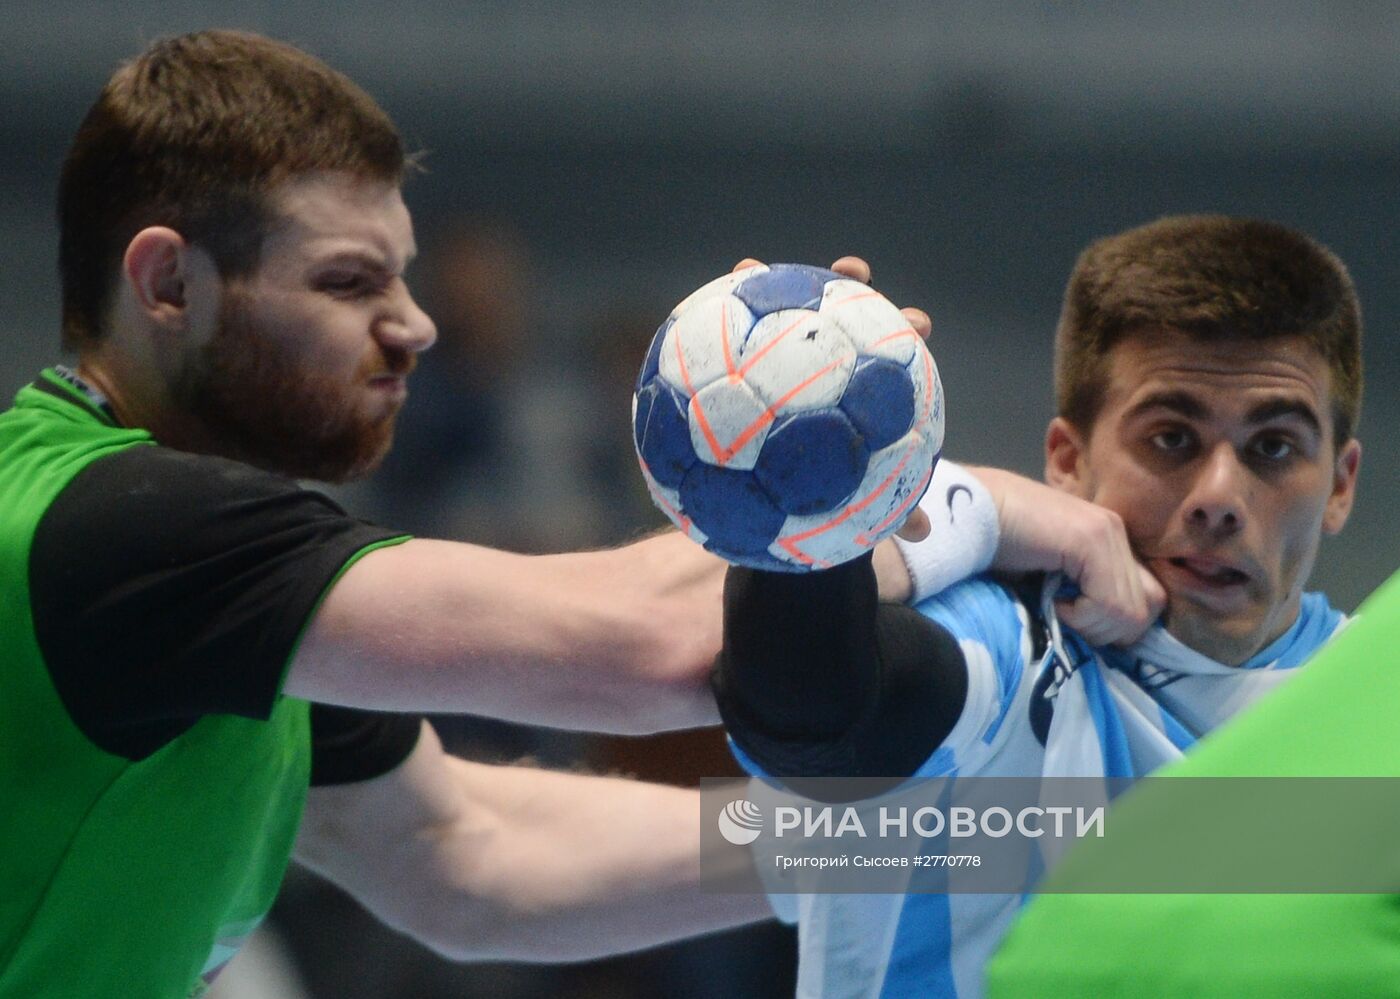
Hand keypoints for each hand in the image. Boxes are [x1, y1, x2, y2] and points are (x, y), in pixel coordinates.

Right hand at [734, 256, 932, 598]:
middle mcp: (829, 358)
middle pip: (843, 308)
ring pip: (779, 307)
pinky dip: (713, 326)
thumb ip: (890, 509)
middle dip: (848, 285)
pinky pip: (727, 339)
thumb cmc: (839, 488)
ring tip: (748, 267)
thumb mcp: (865, 500)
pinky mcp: (744, 361)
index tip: (918, 323)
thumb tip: (927, 534)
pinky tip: (688, 318)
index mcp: (867, 385)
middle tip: (851, 273)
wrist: (789, 485)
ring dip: (765, 281)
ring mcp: (786, 354)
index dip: (907, 328)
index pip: (894, 345)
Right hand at [972, 466, 1164, 645]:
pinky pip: (1109, 604)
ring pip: (1131, 612)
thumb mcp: (1051, 576)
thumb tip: (1104, 637)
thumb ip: (1082, 591)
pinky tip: (1052, 603)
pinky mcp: (1092, 540)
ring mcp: (1108, 533)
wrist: (967, 516)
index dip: (1115, 623)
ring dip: (1091, 625)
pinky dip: (1080, 616)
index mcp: (1110, 539)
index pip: (1149, 597)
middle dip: (1109, 629)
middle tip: (1068, 620)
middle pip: (1150, 607)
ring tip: (1056, 608)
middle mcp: (1116, 531)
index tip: (1076, 623)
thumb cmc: (997, 550)